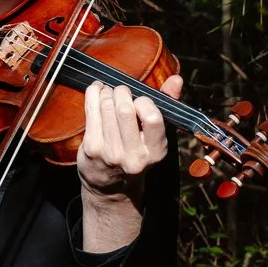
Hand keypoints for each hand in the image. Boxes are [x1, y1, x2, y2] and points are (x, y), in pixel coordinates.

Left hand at [76, 74, 178, 197]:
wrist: (110, 187)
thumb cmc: (136, 153)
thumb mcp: (156, 136)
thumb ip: (168, 105)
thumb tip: (176, 79)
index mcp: (155, 151)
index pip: (152, 117)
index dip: (144, 101)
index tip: (140, 100)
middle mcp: (133, 155)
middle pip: (125, 109)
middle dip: (122, 92)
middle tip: (121, 91)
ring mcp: (110, 153)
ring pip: (107, 107)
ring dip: (107, 93)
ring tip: (109, 92)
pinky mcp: (91, 148)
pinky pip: (91, 111)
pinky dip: (93, 94)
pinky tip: (96, 91)